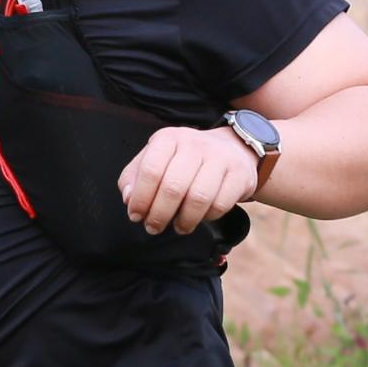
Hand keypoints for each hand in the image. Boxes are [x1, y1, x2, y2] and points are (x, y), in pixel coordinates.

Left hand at [118, 123, 264, 234]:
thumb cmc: (184, 161)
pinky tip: (200, 217)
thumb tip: (128, 198)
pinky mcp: (239, 174)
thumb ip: (135, 177)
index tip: (136, 216)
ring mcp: (219, 157)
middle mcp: (194, 143)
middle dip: (159, 215)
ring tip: (178, 227)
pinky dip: (207, 217)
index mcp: (168, 138)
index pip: (150, 170)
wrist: (233, 149)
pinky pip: (220, 204)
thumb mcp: (156, 160)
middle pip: (173, 187)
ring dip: (184, 220)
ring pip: (198, 198)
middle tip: (153, 228)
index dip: (141, 198)